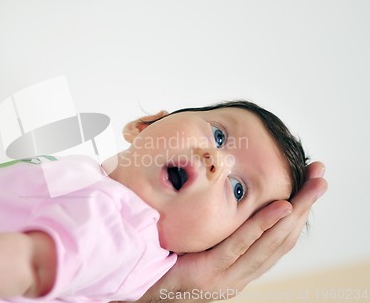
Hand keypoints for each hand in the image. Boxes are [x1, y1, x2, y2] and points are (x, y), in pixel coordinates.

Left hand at [135, 161, 326, 302]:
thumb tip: (228, 192)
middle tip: (321, 177)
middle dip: (306, 207)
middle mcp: (242, 273)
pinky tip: (281, 207)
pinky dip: (263, 226)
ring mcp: (228, 276)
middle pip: (283, 238)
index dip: (300, 212)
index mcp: (243, 266)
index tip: (312, 184)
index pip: (280, 238)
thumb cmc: (171, 261)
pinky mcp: (210, 273)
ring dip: (295, 213)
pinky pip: (240, 246)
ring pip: (270, 243)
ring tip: (311, 187)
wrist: (144, 288)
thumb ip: (221, 227)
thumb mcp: (203, 242)